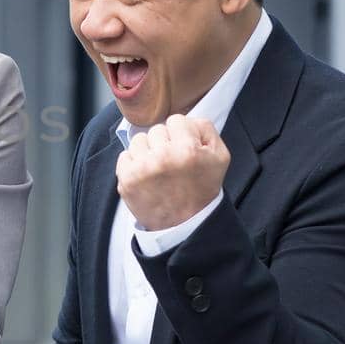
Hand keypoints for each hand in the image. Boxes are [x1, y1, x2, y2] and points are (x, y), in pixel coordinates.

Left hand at [115, 114, 229, 230]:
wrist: (185, 225)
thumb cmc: (202, 189)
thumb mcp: (220, 157)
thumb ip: (206, 129)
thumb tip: (186, 118)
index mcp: (187, 150)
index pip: (177, 120)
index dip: (182, 134)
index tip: (184, 149)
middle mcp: (163, 157)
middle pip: (157, 129)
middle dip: (165, 143)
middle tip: (172, 163)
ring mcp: (142, 169)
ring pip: (139, 140)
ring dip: (148, 151)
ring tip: (159, 169)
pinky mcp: (126, 180)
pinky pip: (124, 155)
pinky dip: (133, 163)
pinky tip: (146, 176)